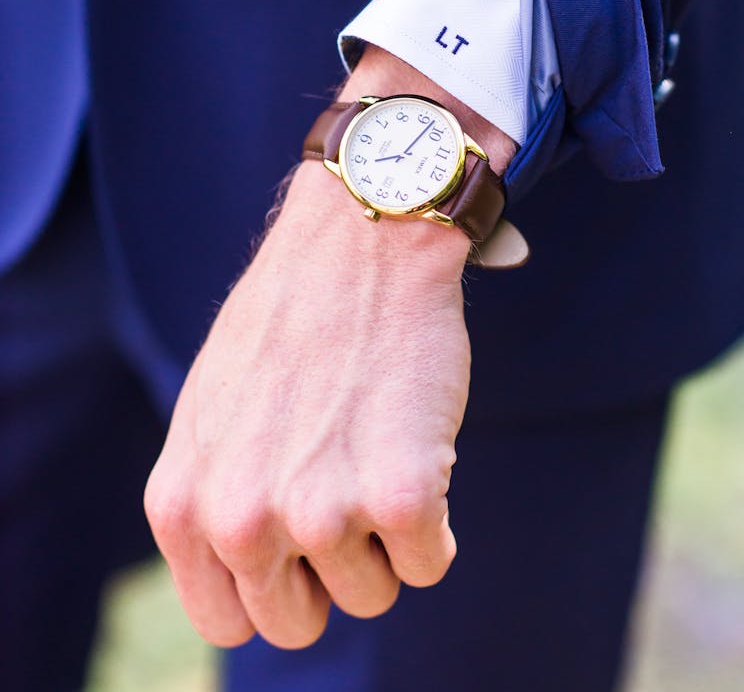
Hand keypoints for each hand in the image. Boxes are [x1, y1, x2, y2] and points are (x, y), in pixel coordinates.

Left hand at [144, 49, 514, 647]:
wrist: (361, 244)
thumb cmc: (291, 321)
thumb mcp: (212, 413)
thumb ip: (215, 502)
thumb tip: (251, 577)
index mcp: (183, 504)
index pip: (228, 621)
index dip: (274, 586)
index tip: (302, 543)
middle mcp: (241, 520)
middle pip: (299, 623)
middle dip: (330, 570)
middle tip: (346, 488)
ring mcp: (320, 513)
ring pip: (373, 594)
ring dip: (384, 536)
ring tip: (374, 447)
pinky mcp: (401, 496)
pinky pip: (429, 564)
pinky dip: (436, 521)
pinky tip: (416, 447)